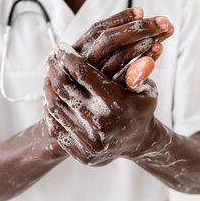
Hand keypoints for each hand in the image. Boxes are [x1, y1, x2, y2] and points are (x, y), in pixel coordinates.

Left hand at [44, 8, 173, 164]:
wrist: (139, 143)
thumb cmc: (140, 108)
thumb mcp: (146, 90)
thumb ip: (138, 72)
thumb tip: (150, 50)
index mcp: (117, 103)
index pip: (82, 72)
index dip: (68, 57)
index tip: (60, 47)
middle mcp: (102, 123)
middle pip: (64, 88)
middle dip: (54, 69)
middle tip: (51, 58)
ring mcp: (90, 141)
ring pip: (56, 106)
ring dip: (49, 87)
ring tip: (49, 75)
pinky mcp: (82, 154)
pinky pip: (56, 127)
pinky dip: (50, 110)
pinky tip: (50, 98)